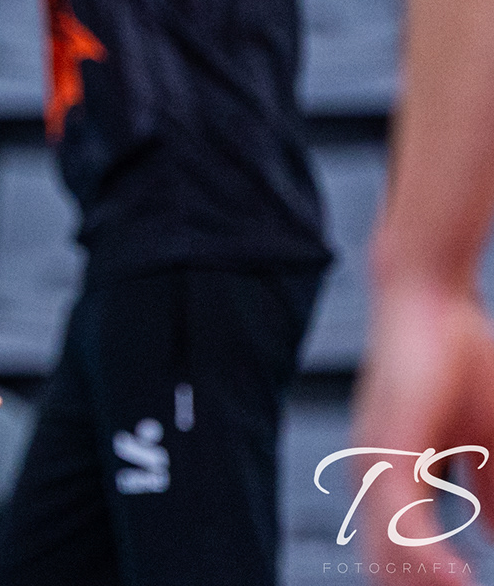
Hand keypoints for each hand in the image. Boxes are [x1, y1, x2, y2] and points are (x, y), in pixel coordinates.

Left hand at [351, 280, 493, 564]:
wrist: (428, 300)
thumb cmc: (461, 365)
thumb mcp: (490, 443)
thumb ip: (493, 491)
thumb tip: (492, 538)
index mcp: (394, 484)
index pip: (406, 561)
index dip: (433, 584)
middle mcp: (375, 482)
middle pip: (392, 568)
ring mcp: (375, 466)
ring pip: (391, 554)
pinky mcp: (386, 446)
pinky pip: (399, 515)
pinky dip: (424, 557)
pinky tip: (454, 582)